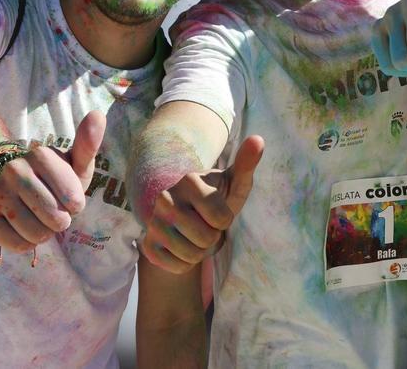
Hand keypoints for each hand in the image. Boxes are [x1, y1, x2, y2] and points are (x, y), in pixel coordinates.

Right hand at [0, 110, 105, 251]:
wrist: (2, 178)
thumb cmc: (49, 175)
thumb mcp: (71, 161)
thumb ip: (87, 144)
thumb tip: (98, 114)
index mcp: (40, 155)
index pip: (73, 199)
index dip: (75, 204)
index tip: (69, 197)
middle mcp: (14, 171)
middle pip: (56, 218)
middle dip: (61, 220)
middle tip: (54, 209)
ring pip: (37, 234)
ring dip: (45, 232)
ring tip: (38, 217)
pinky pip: (19, 245)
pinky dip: (27, 242)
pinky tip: (23, 226)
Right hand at [141, 135, 263, 273]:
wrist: (189, 218)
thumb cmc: (219, 199)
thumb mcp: (235, 183)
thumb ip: (247, 163)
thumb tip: (258, 139)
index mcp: (188, 180)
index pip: (221, 219)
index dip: (225, 220)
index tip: (218, 211)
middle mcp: (165, 199)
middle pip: (205, 239)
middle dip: (213, 238)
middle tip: (206, 225)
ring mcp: (153, 222)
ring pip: (191, 256)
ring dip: (200, 252)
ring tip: (195, 235)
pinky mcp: (147, 245)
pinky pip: (177, 267)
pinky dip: (186, 263)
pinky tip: (183, 247)